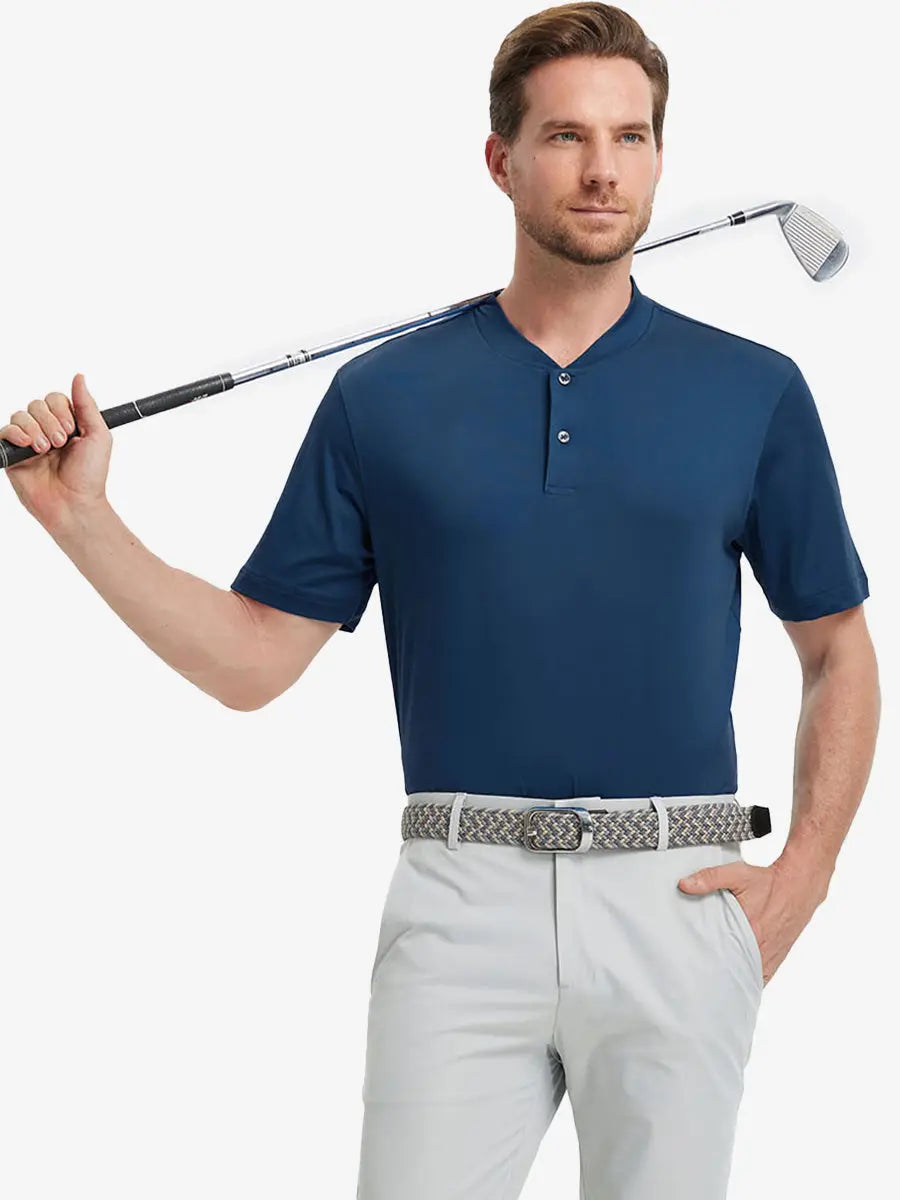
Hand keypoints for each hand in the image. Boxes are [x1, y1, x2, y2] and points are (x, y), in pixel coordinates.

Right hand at [1, 374, 111, 529]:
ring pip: (20, 415)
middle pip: (37, 405)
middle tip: (60, 443)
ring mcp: (28, 442)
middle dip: (50, 422)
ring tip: (46, 450)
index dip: (61, 410)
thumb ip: (87, 405)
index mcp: (66, 424)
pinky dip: (15, 433)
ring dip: (35, 429)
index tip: (71, 429)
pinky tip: (29, 445)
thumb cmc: (90, 475)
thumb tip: (79, 376)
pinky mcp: (13, 455)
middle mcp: (46, 430)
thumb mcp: (98, 436)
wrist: (74, 503)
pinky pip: (4, 432)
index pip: (55, 398)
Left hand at [678, 857, 823, 985]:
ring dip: (733, 978)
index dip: (708, 966)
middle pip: (734, 971)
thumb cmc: (768, 882)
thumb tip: (684, 884)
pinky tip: (735, 982)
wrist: (799, 886)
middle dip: (717, 975)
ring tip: (713, 982)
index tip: (694, 970)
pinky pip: (761, 977)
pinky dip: (748, 978)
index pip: (724, 959)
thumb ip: (710, 878)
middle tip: (699, 978)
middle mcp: (761, 949)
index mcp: (750, 932)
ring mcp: (770, 956)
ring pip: (748, 977)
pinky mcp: (777, 957)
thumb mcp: (738, 875)